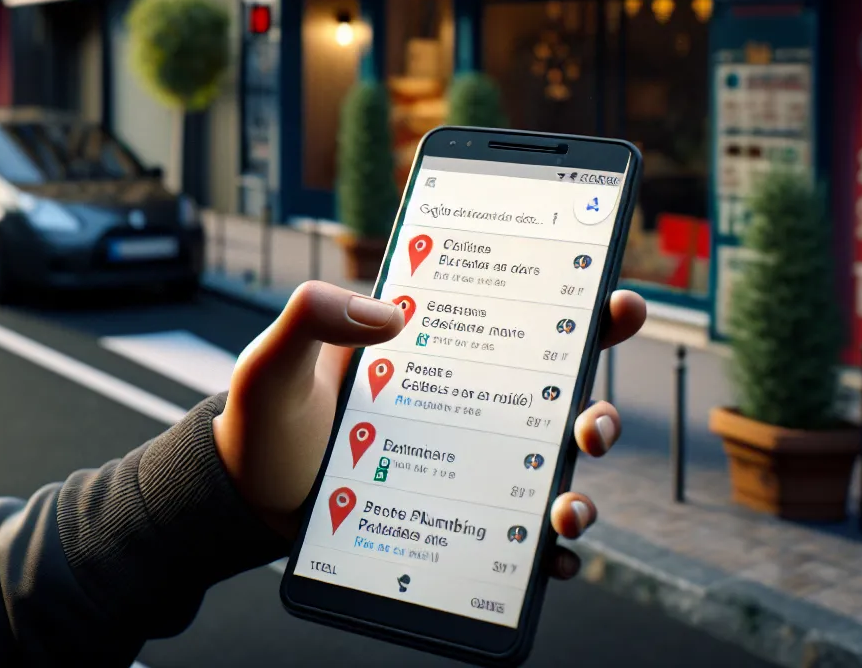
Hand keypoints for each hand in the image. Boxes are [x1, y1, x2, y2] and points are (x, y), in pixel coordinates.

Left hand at [212, 282, 644, 579]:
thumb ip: (311, 316)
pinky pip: (516, 533)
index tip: (616, 302)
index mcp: (423, 348)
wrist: (245, 502)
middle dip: (595, 405)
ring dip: (578, 485)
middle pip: (550, 395)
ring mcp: (460, 462)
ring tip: (568, 504)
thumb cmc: (262, 423)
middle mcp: (457, 402)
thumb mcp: (273, 362)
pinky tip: (550, 559)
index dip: (574, 305)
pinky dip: (545, 550)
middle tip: (592, 424)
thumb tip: (389, 313)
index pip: (510, 317)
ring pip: (545, 467)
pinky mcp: (452, 515)